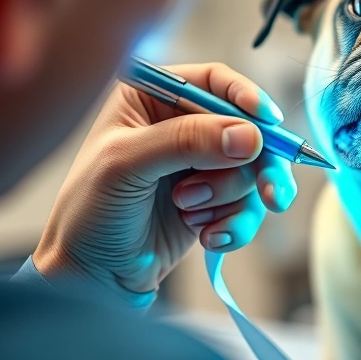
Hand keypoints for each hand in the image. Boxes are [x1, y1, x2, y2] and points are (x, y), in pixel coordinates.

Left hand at [34, 62, 296, 303]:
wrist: (91, 277)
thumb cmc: (89, 213)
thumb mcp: (128, 166)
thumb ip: (187, 143)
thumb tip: (249, 136)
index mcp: (153, 99)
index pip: (213, 82)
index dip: (246, 98)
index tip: (268, 123)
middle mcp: (181, 127)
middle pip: (246, 129)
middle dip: (256, 164)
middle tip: (271, 194)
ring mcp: (201, 166)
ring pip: (250, 170)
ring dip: (229, 199)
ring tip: (192, 215)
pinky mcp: (214, 202)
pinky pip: (248, 205)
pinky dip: (235, 224)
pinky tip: (209, 237)